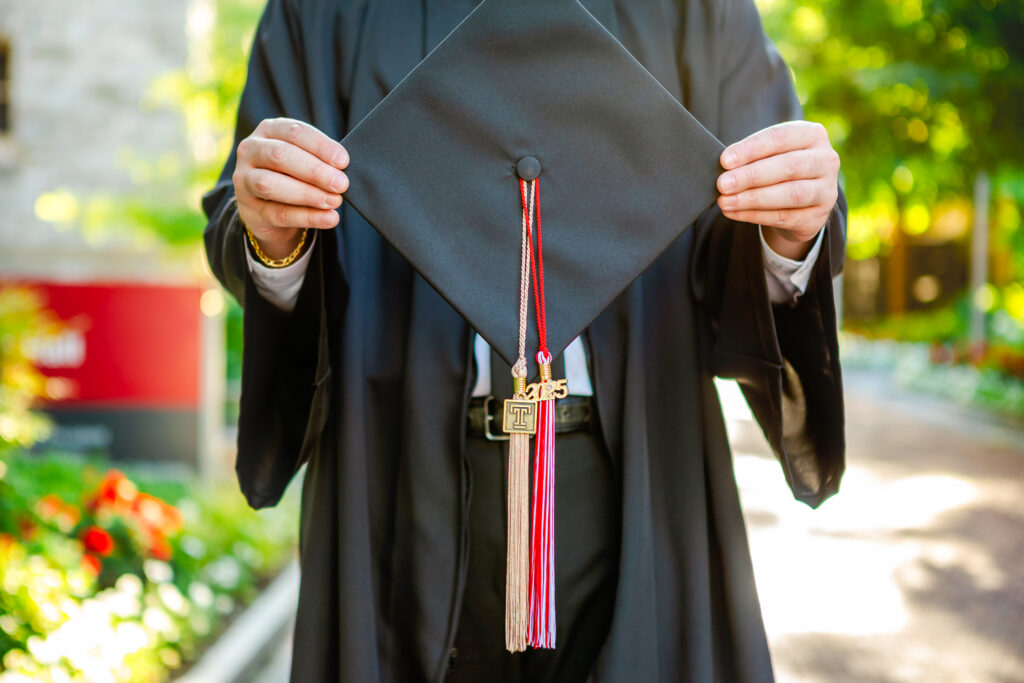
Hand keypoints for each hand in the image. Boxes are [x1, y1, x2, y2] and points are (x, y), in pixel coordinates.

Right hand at [233, 118, 349, 259]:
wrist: (268, 206)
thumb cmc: (292, 174)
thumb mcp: (304, 159)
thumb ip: (319, 159)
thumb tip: (342, 168)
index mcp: (268, 130)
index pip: (294, 132)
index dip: (320, 146)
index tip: (343, 161)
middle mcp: (251, 150)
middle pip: (279, 155)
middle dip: (314, 170)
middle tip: (341, 184)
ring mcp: (244, 180)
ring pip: (270, 185)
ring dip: (307, 194)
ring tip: (334, 201)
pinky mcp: (249, 209)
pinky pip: (278, 214)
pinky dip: (307, 217)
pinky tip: (329, 218)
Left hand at [716, 121, 839, 259]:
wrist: (802, 202)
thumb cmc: (779, 169)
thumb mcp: (770, 154)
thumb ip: (752, 156)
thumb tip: (724, 166)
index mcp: (813, 135)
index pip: (781, 137)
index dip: (752, 149)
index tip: (725, 160)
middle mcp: (826, 160)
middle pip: (789, 166)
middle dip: (751, 176)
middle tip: (723, 184)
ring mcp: (827, 190)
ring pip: (791, 194)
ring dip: (753, 198)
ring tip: (725, 201)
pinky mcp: (819, 216)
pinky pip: (785, 217)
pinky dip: (755, 215)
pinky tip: (734, 213)